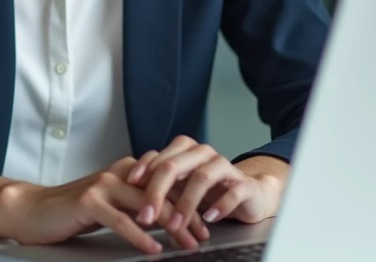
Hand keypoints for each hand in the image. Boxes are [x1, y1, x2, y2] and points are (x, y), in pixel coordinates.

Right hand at [7, 157, 211, 253]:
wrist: (34, 209)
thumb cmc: (72, 210)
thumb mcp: (109, 202)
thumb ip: (134, 202)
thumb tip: (167, 216)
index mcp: (126, 171)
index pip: (165, 184)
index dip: (188, 202)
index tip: (204, 222)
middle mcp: (118, 173)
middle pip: (163, 193)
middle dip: (187, 215)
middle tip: (203, 235)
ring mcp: (103, 185)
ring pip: (147, 205)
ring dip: (172, 226)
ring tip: (188, 243)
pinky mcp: (89, 202)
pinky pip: (122, 221)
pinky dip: (141, 236)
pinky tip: (154, 248)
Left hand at [127, 136, 282, 228]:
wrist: (247, 193)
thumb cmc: (208, 189)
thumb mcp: (179, 186)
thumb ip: (158, 185)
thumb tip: (127, 194)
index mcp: (184, 150)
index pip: (159, 157)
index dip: (142, 171)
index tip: (128, 187)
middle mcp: (202, 153)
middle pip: (174, 166)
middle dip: (157, 192)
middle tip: (146, 215)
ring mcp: (223, 166)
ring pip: (201, 178)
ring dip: (185, 204)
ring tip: (175, 225)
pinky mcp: (242, 183)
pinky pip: (231, 192)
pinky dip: (220, 206)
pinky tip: (210, 219)